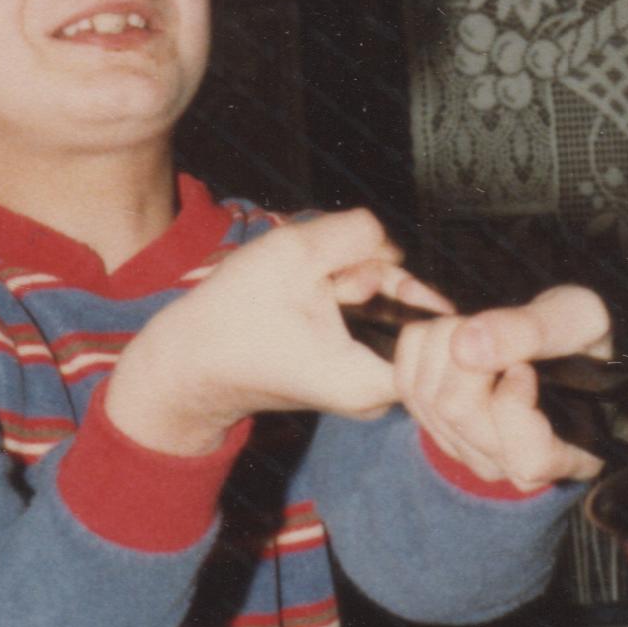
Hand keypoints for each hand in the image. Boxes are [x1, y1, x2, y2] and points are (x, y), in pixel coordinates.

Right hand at [105, 209, 446, 455]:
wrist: (187, 364)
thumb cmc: (233, 319)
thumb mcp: (296, 252)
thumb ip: (360, 232)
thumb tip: (390, 241)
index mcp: (373, 380)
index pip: (439, 334)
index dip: (414, 288)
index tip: (364, 279)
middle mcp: (378, 394)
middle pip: (411, 314)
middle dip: (376, 278)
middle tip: (326, 279)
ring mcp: (364, 386)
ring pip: (387, 312)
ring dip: (357, 283)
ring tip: (312, 287)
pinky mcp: (348, 372)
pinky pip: (369, 323)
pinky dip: (346, 300)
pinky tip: (311, 297)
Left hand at [393, 285, 613, 491]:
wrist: (554, 339)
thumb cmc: (580, 336)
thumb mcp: (579, 318)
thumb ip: (535, 331)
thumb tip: (467, 346)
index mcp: (570, 454)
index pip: (530, 459)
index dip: (515, 406)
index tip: (525, 367)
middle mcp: (514, 466)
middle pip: (462, 412)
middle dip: (467, 350)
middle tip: (490, 323)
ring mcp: (471, 453)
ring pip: (428, 397)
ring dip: (442, 341)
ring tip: (474, 325)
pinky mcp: (436, 429)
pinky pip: (406, 386)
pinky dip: (419, 346)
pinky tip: (449, 335)